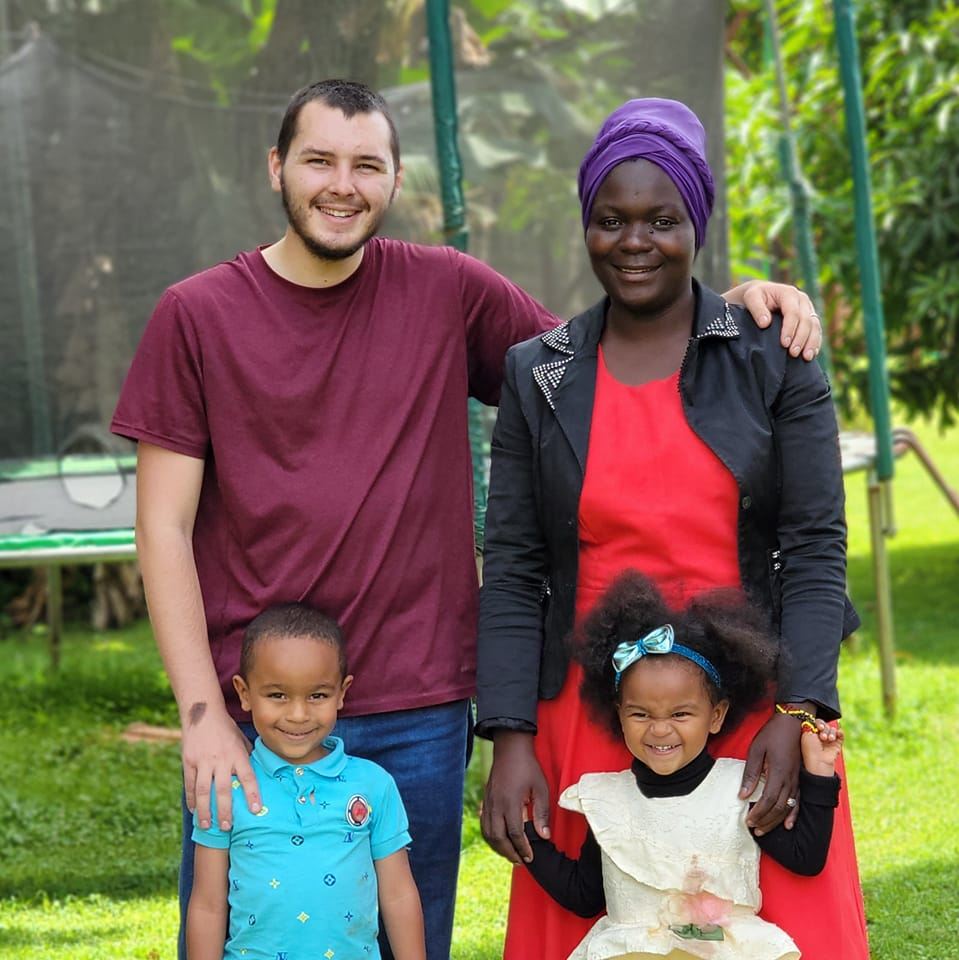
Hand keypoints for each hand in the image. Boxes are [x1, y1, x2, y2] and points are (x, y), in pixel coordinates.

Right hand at [182, 706, 258, 829]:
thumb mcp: (242, 739)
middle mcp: (220, 758)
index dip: (252, 794)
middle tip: (227, 826)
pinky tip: (195, 811)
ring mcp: (203, 760)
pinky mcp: (188, 761)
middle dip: (225, 810)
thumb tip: (257, 774)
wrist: (203, 711)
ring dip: (205, 810)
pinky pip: (189, 784)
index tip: (256, 810)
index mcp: (237, 753)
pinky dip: (191, 800)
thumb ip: (247, 757)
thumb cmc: (226, 728)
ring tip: (207, 825)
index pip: (248, 776)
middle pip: (223, 789)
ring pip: (203, 790)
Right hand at [481, 731, 549, 863]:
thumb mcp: (540, 788)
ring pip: (488, 833)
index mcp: (510, 802)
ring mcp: (488, 802)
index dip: (522, 848)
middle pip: (498, 838)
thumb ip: (541, 813)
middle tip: (521, 861)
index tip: (530, 858)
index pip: (514, 834)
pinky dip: (490, 836)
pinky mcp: (486, 800)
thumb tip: (544, 836)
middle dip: (509, 853)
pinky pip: (484, 824)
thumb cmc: (528, 767)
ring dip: (499, 847)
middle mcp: (495, 805)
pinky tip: (499, 840)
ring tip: (511, 854)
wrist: (510, 748)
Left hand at [731, 281, 822, 360]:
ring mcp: (808, 309)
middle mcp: (802, 300)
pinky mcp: (810, 318)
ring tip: (806, 357)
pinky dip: (815, 343)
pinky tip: (811, 354)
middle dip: (801, 338)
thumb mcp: (751, 297)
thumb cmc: (756, 296)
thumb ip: (757, 308)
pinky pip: (816, 331)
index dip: (790, 328)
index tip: (784, 344)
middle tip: (793, 353)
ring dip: (811, 342)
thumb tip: (765, 323)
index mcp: (789, 294)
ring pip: (815, 326)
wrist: (762, 295)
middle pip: (806, 320)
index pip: (792, 312)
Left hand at [740, 712, 802, 833]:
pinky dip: (793, 815)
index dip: (758, 813)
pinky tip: (788, 824)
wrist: (793, 723)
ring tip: (764, 829)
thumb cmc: (772, 734)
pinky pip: (798, 801)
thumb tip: (742, 795)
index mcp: (778, 772)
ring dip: (776, 820)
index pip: (768, 800)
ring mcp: (796, 780)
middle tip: (754, 829)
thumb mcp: (756, 749)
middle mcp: (790, 780)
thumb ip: (750, 773)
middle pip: (778, 808)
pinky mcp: (799, 779)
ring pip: (788, 807)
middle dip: (765, 821)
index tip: (748, 820)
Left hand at [801, 719, 843, 775]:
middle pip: (825, 725)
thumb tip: (813, 719)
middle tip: (823, 737)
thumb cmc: (810, 749)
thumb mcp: (807, 734)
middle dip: (825, 729)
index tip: (820, 728)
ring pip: (833, 729)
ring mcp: (829, 740)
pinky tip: (838, 734)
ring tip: (828, 740)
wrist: (819, 761)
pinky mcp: (837, 744)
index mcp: (812, 733)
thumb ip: (810, 725)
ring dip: (831, 733)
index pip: (817, 722)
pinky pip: (841, 734)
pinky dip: (840, 733)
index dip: (819, 723)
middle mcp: (820, 735)